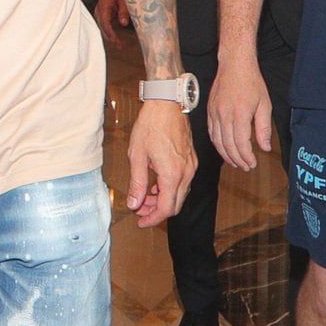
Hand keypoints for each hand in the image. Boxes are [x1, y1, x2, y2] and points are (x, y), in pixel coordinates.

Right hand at [93, 0, 130, 46]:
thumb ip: (124, 11)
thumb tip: (123, 24)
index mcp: (103, 4)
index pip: (104, 20)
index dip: (109, 31)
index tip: (115, 39)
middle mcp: (99, 10)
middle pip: (102, 26)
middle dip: (110, 37)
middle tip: (119, 45)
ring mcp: (99, 14)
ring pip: (103, 28)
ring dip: (110, 37)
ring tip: (120, 45)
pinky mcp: (102, 17)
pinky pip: (104, 27)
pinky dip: (110, 33)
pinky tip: (116, 40)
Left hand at [125, 98, 195, 227]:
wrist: (166, 103)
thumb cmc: (150, 126)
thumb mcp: (137, 156)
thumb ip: (137, 183)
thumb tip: (134, 204)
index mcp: (172, 174)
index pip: (167, 208)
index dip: (153, 219)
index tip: (140, 221)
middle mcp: (186, 172)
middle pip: (175, 204)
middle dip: (157, 211)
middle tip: (139, 210)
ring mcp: (191, 166)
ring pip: (180, 194)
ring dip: (163, 199)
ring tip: (144, 196)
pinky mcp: (191, 160)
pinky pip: (183, 182)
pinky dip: (170, 188)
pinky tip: (155, 184)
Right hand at [207, 58, 271, 170]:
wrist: (234, 66)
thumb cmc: (251, 82)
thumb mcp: (265, 104)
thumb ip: (264, 128)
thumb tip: (264, 147)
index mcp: (240, 115)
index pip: (241, 143)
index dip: (247, 157)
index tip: (252, 164)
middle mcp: (224, 116)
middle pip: (228, 145)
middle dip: (237, 160)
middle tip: (245, 167)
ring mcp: (214, 114)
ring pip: (217, 141)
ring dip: (226, 155)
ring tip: (235, 163)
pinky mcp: (210, 112)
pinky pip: (211, 133)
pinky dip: (217, 144)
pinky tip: (224, 149)